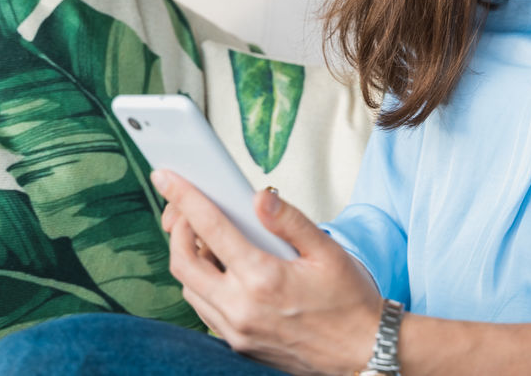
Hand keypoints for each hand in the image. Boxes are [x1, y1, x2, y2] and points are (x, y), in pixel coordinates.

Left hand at [153, 169, 382, 375]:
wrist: (362, 352)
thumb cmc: (349, 303)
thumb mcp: (328, 252)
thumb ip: (290, 221)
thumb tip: (261, 196)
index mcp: (263, 279)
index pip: (211, 228)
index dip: (185, 198)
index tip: (167, 177)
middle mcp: (241, 308)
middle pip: (183, 263)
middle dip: (177, 230)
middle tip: (184, 210)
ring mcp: (236, 331)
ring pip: (189, 289)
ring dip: (189, 260)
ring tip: (207, 239)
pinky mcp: (238, 344)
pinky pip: (204, 310)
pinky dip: (203, 286)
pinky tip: (223, 272)